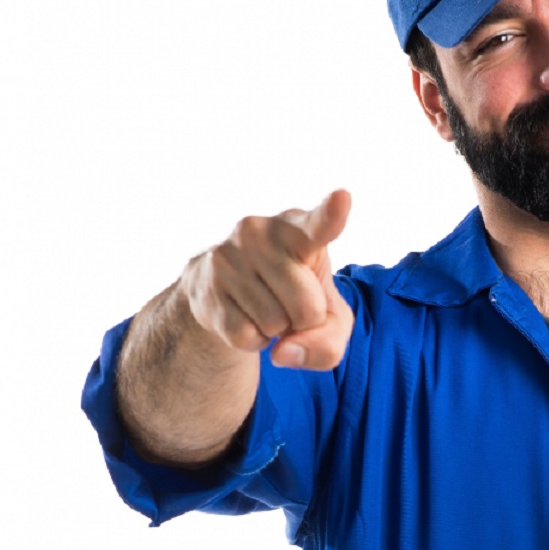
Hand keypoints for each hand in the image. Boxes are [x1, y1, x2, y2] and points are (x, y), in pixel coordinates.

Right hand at [180, 189, 353, 369]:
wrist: (228, 288)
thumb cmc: (297, 294)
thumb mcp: (329, 317)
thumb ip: (328, 340)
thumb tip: (283, 351)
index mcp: (300, 227)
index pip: (319, 223)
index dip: (331, 214)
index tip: (343, 197)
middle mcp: (260, 232)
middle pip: (307, 308)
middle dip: (306, 321)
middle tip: (292, 303)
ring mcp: (228, 257)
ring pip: (275, 324)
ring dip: (277, 330)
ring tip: (266, 304)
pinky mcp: (205, 286)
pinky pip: (246, 336)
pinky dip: (253, 340)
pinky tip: (246, 315)